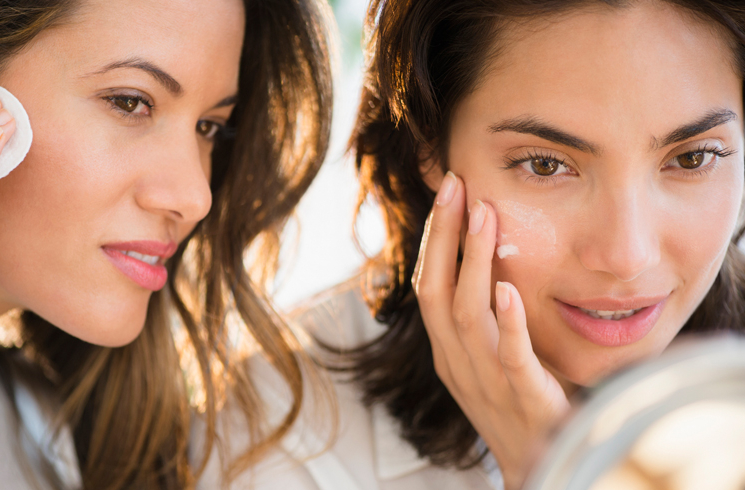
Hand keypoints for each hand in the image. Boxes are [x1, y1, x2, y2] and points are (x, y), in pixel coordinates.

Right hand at [412, 171, 569, 489]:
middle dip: (441, 236)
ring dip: (472, 262)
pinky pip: (510, 357)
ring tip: (483, 215)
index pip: (428, 286)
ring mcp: (486, 380)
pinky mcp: (524, 396)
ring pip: (466, 316)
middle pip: (435, 291)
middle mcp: (457, 362)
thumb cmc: (518, 403)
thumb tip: (492, 260)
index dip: (433, 238)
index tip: (447, 192)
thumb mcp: (488, 356)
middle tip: (454, 186)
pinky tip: (507, 288)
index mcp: (447, 351)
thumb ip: (483, 316)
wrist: (539, 467)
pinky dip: (507, 322)